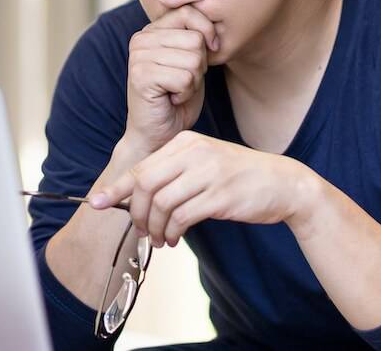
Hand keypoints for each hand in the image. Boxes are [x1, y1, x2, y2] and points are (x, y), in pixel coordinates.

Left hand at [89, 130, 319, 247]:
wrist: (283, 183)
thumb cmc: (238, 177)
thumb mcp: (203, 163)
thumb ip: (172, 173)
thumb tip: (134, 197)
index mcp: (186, 142)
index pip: (141, 167)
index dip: (116, 188)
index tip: (97, 203)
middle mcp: (194, 152)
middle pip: (146, 185)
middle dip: (138, 214)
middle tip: (143, 231)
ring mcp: (208, 172)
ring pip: (162, 204)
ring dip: (156, 228)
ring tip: (162, 239)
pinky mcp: (220, 196)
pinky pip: (182, 217)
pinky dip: (172, 232)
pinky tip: (175, 239)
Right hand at [124, 6, 218, 151]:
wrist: (158, 133)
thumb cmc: (177, 97)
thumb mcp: (190, 60)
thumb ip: (195, 37)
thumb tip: (213, 23)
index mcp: (151, 30)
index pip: (188, 12)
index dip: (207, 31)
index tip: (210, 51)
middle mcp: (141, 39)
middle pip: (195, 39)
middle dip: (199, 65)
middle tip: (181, 81)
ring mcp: (138, 57)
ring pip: (193, 59)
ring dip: (192, 81)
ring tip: (176, 90)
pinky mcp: (141, 76)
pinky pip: (185, 78)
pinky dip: (185, 93)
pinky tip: (171, 98)